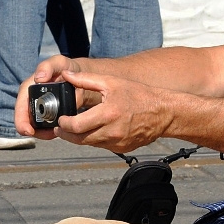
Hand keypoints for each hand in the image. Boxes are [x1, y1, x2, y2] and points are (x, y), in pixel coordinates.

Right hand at [15, 55, 83, 137]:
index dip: (21, 121)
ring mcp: (39, 110)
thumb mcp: (59, 63)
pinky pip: (46, 129)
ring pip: (36, 128)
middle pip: (26, 121)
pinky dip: (51, 132)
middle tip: (49, 134)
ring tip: (56, 133)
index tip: (28, 131)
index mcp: (28, 89)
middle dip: (34, 131)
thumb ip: (48, 66)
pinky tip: (59, 131)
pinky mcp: (49, 116)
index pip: (20, 108)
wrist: (80, 76)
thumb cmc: (66, 68)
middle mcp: (30, 101)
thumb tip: (38, 78)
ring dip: (43, 133)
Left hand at [49, 70, 171, 152]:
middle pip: (79, 139)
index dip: (63, 124)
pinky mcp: (122, 148)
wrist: (164, 112)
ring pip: (89, 144)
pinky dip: (94, 139)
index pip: (76, 126)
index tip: (60, 119)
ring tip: (75, 127)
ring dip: (79, 137)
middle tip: (60, 127)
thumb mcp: (112, 82)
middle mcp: (112, 131)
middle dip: (66, 134)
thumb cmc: (139, 95)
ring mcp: (117, 143)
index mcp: (107, 114)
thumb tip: (67, 75)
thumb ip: (86, 79)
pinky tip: (94, 129)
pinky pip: (101, 146)